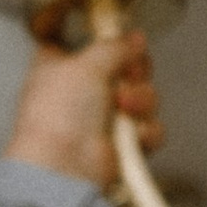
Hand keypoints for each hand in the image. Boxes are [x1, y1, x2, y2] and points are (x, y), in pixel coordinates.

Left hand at [4, 28, 160, 190]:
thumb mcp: (86, 64)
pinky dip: (145, 132)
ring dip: (141, 100)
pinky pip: (149, 129)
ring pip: (143, 97)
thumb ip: (114, 46)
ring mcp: (102, 119)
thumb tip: (134, 38)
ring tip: (124, 108)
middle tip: (127, 76)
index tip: (120, 40)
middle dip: (135, 72)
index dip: (109, 39)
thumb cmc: (57, 118)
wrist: (63, 168)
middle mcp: (83, 92)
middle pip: (126, 67)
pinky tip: (131, 135)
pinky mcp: (121, 145)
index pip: (89, 43)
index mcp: (61, 66)